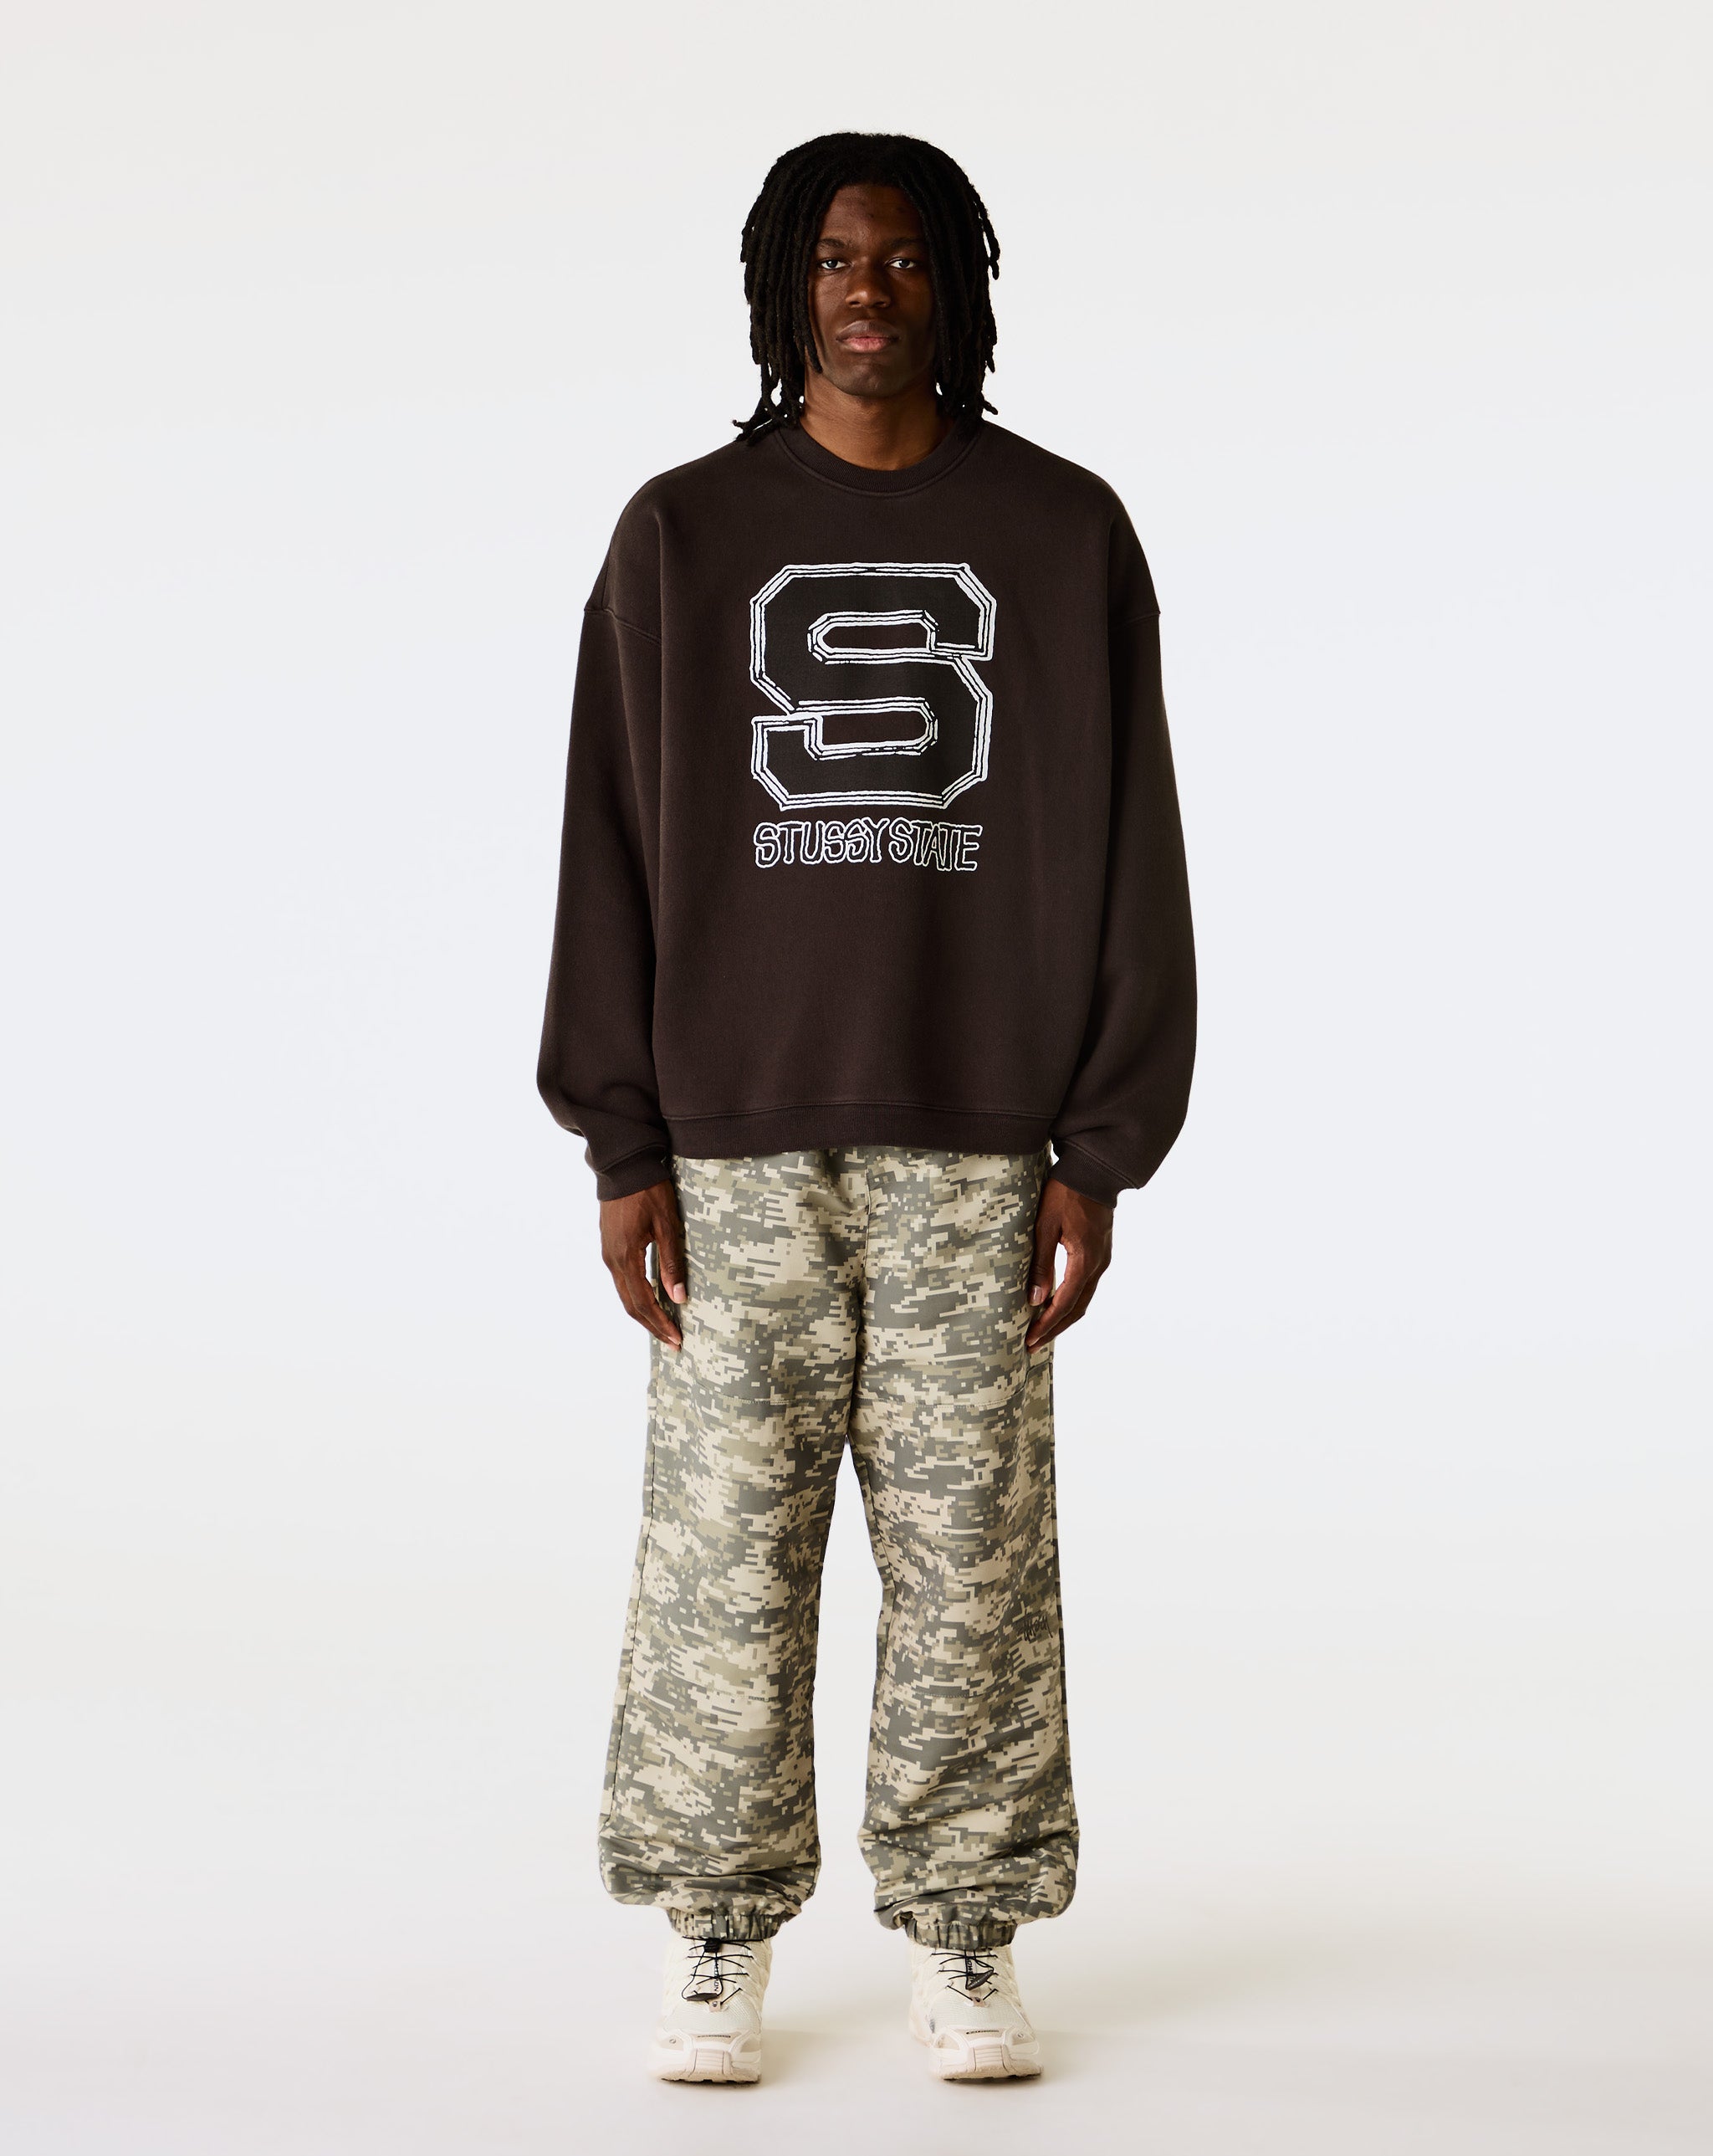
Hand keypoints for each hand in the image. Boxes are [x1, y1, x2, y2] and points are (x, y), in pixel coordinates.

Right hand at [598, 1180, 686, 1349]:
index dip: (660, 1323)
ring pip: (625, 1294)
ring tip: (664, 1326)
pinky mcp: (610, 1246)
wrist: (623, 1165)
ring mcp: (608, 1253)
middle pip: (630, 1305)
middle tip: (673, 1342)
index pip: (643, 1302)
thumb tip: (679, 1298)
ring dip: (644, 1313)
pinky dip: (637, 1296)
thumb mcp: (667, 1225)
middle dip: (652, 1325)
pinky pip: (623, 1280)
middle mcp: (612, 1260)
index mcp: (625, 1257)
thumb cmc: (649, 1191)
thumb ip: (671, 1262)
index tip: (676, 1340)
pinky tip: (652, 1299)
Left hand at [1025, 1178, 1113, 1352]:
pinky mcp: (1099, 1253)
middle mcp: (1098, 1265)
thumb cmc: (1066, 1194)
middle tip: (1033, 1344)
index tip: (1030, 1340)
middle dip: (1055, 1329)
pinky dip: (1071, 1302)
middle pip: (1078, 1309)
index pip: (1065, 1303)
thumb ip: (1042, 1264)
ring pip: (1084, 1300)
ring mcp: (1102, 1260)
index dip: (1047, 1325)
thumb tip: (1036, 1300)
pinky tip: (1056, 1305)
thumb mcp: (1046, 1226)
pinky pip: (1086, 1286)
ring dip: (1063, 1318)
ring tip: (1042, 1331)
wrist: (1094, 1171)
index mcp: (1085, 1261)